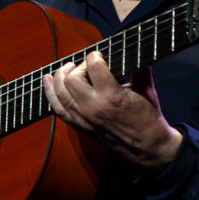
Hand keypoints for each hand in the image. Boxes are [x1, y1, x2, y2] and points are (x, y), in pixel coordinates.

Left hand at [42, 51, 181, 174]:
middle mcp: (93, 107)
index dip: (95, 56)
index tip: (99, 56)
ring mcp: (84, 119)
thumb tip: (135, 50)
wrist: (148, 149)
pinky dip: (51, 94)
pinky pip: (58, 109)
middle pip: (71, 78)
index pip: (93, 66)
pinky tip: (49, 82)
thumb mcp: (146, 89)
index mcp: (112, 96)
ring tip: (66, 69)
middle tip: (87, 66)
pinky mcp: (81, 127)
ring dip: (60, 77)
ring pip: (60, 93)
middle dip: (78, 67)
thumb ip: (138, 68)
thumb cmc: (149, 120)